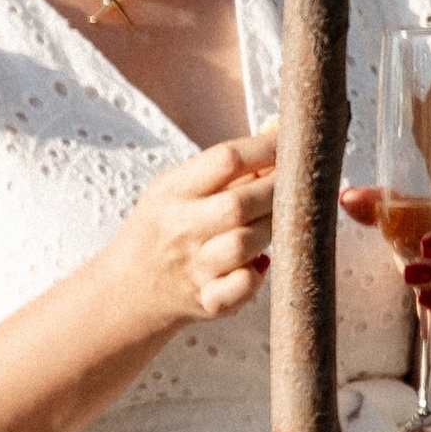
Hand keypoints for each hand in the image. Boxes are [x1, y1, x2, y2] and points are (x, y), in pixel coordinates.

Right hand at [95, 128, 274, 331]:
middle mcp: (181, 227)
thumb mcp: (176, 186)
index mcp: (173, 191)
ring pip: (245, 244)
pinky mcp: (206, 300)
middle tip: (300, 184)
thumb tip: (277, 131)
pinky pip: (239, 289)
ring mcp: (193, 267)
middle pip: (240, 203)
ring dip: (272, 229)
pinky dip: (256, 277)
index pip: (225, 160)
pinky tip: (260, 263)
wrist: (130, 285)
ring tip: (281, 221)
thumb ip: (222, 166)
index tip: (292, 145)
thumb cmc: (164, 225)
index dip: (266, 149)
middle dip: (279, 190)